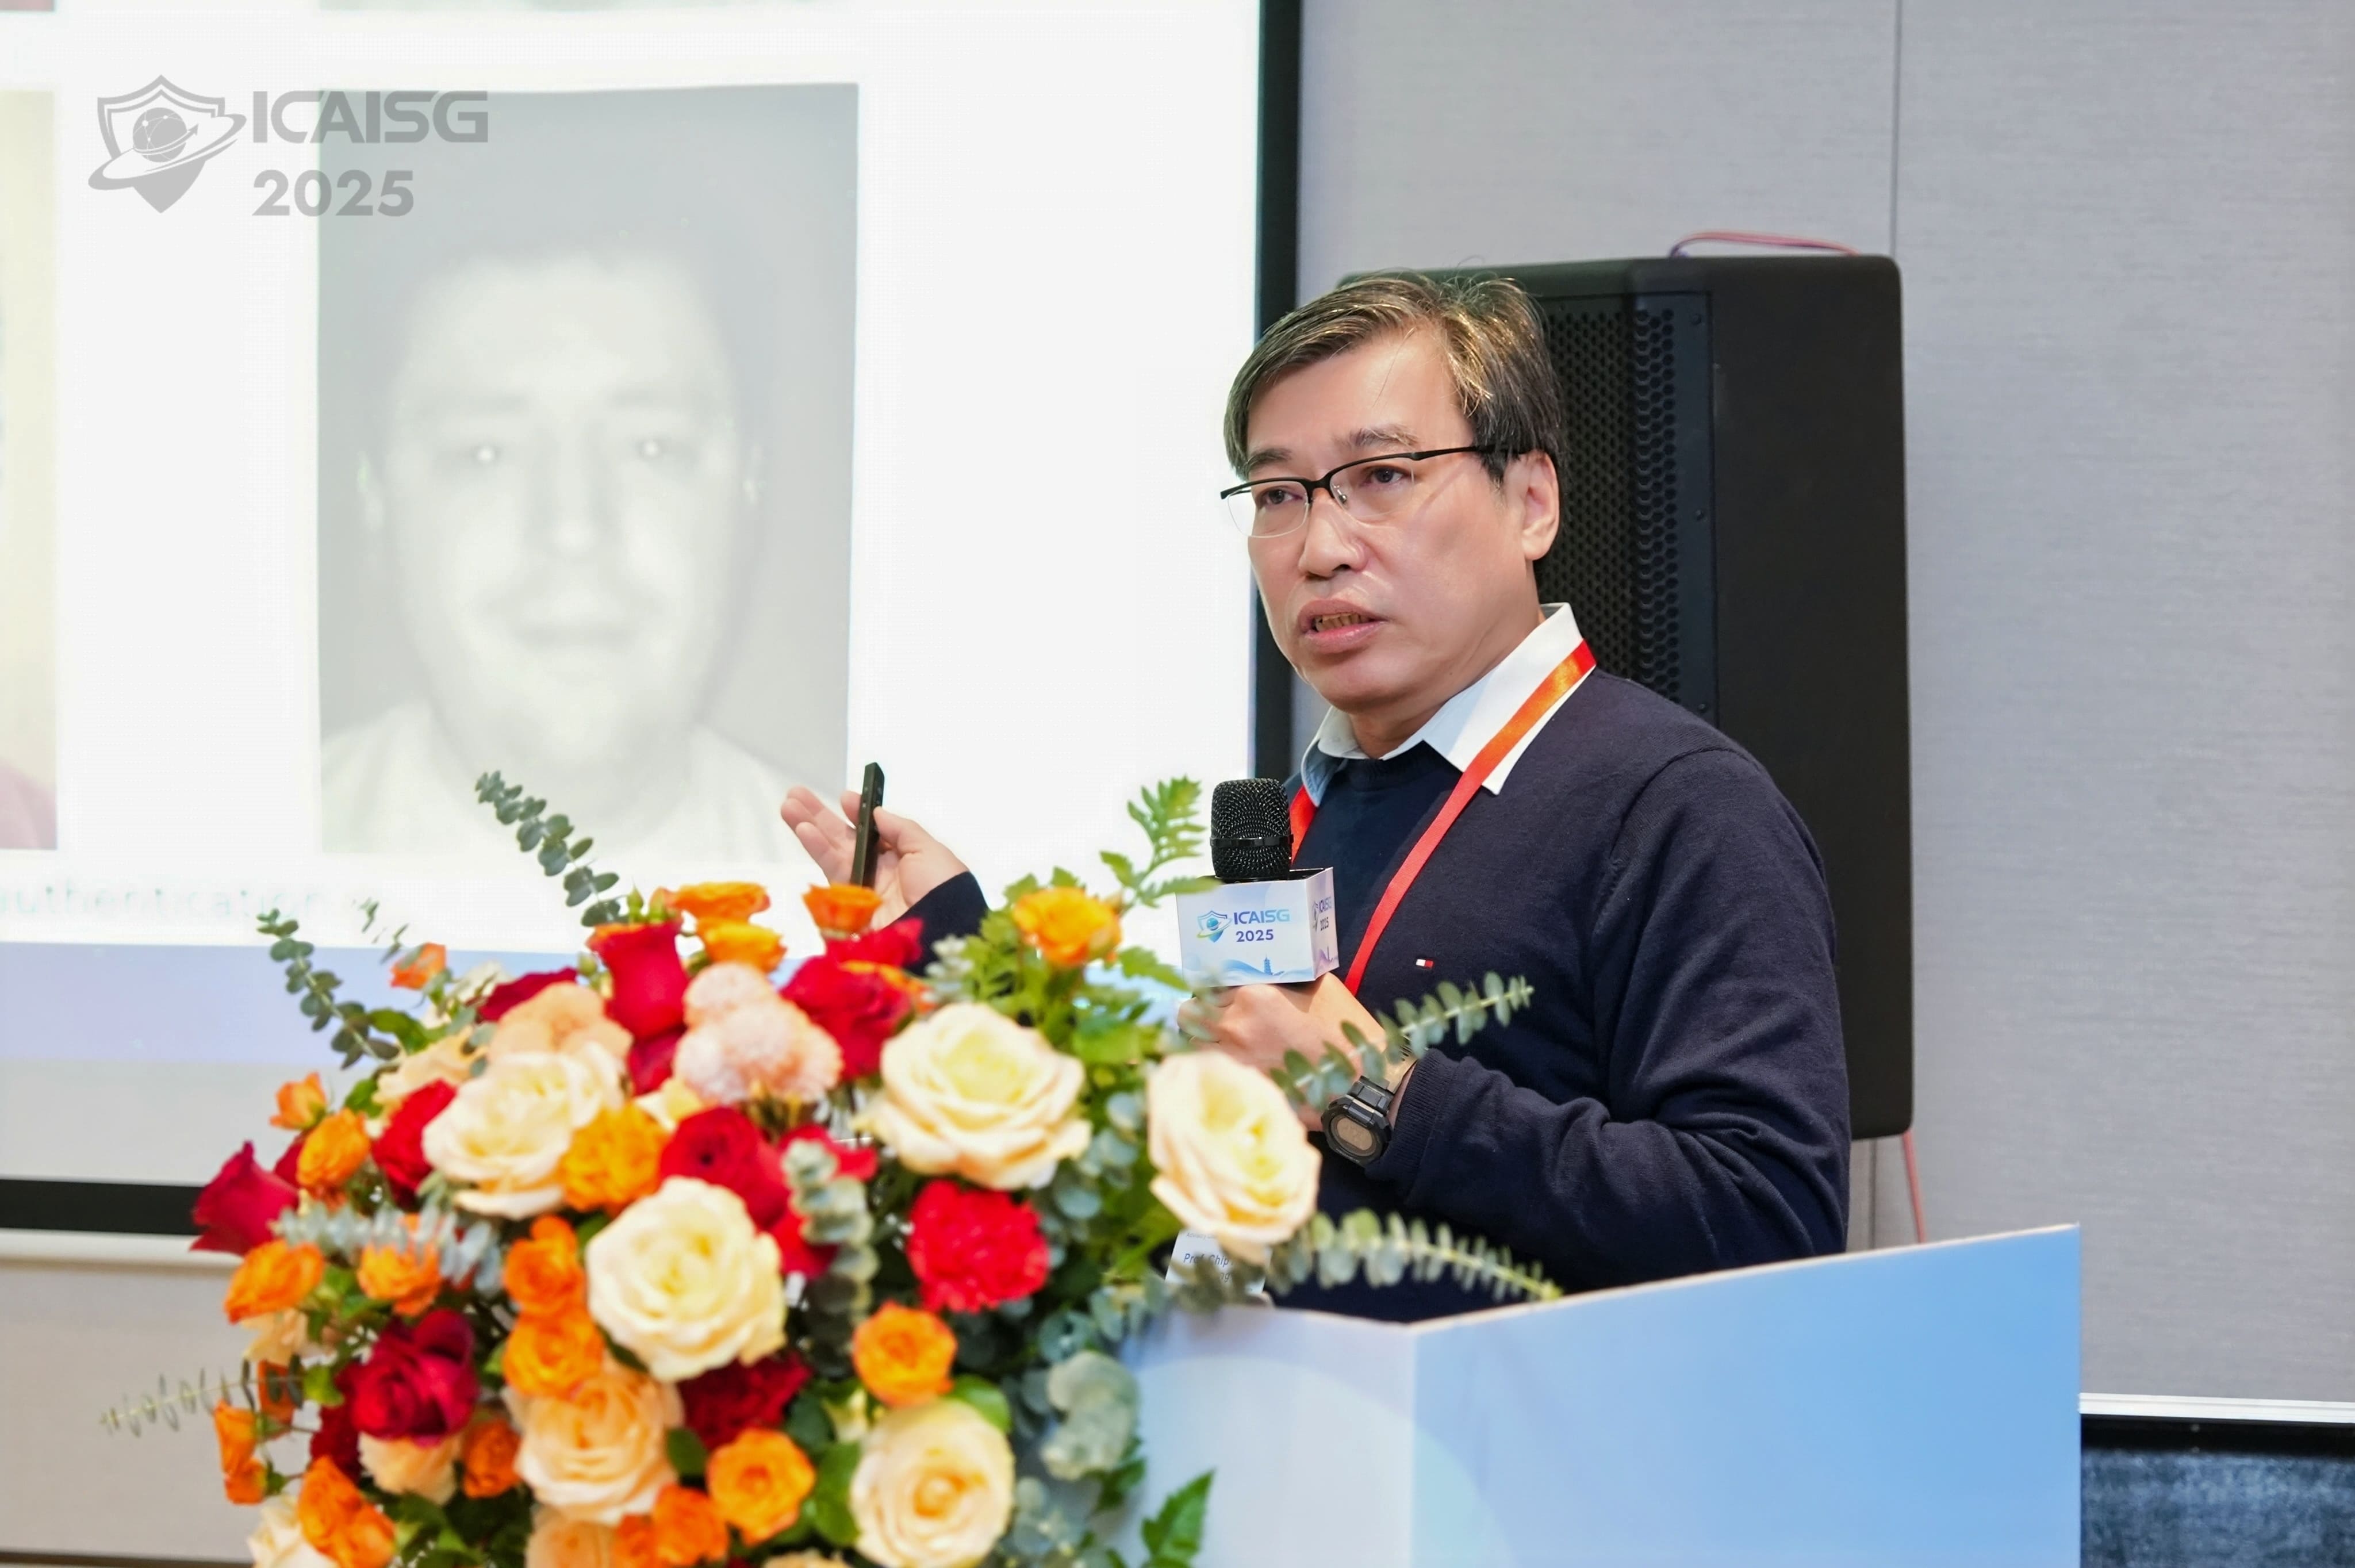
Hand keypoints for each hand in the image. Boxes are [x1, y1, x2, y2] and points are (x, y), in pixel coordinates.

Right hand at [779, 787, 969, 927]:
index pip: (873, 833)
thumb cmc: (941, 890)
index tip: (844, 797)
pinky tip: (804, 831)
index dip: (857, 814)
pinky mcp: (848, 905)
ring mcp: (862, 889)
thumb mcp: (929, 851)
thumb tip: (877, 812)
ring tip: (789, 807)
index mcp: (903, 858)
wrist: (938, 933)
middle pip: (845, 840)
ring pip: (831, 854)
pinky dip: (816, 850)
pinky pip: (831, 873)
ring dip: (810, 829)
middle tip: (796, 795)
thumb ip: (902, 829)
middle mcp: (880, 873)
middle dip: (821, 817)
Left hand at [1178, 974, 1390, 1126]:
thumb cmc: (1345, 1033)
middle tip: (1213, 1016)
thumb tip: (1270, 972)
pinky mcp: (1239, 1088)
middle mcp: (1234, 1025)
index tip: (1218, 991)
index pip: (1209, 982)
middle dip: (1198, 1013)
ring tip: (1220, 1042)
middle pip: (1189, 1014)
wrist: (1360, 1086)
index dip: (1211, 986)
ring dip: (1201, 1041)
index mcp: (1254, 994)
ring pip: (1191, 1045)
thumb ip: (1287, 977)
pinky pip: (1208, 1073)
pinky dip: (1211, 1067)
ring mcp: (1233, 1060)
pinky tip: (1227, 1067)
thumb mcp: (1320, 988)